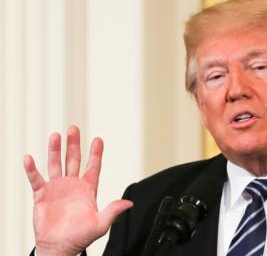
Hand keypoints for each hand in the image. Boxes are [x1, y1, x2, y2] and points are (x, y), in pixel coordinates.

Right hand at [24, 126, 132, 255]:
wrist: (60, 248)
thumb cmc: (80, 237)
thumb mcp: (100, 224)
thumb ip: (113, 211)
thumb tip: (129, 203)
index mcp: (88, 189)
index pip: (93, 166)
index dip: (96, 153)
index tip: (98, 139)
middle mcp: (72, 185)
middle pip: (74, 160)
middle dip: (74, 144)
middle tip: (73, 129)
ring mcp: (57, 188)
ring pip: (56, 164)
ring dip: (55, 150)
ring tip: (55, 136)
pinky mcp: (42, 194)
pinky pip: (36, 178)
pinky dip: (32, 169)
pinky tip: (30, 158)